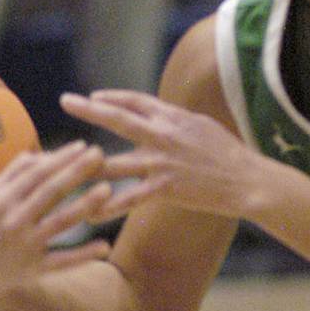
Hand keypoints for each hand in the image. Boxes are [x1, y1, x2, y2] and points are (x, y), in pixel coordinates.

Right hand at [0, 141, 147, 308]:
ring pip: (60, 222)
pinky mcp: (35, 268)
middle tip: (99, 154)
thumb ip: (12, 174)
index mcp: (2, 200)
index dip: (60, 158)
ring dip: (85, 205)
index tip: (82, 145)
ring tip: (107, 189)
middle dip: (76, 171)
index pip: (35, 173)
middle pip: (50, 191)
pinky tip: (104, 246)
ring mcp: (26, 245)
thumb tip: (41, 154)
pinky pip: (63, 261)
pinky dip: (83, 254)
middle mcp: (14, 220)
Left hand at [60, 89, 264, 218]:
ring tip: (60, 165)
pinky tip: (88, 213)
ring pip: (114, 162)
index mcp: (172, 117)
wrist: (249, 180)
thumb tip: (159, 113)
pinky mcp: (164, 187)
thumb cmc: (228, 154)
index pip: (134, 101)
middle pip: (117, 119)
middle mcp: (162, 135)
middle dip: (88, 110)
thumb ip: (175, 120)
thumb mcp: (201, 126)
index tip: (91, 97)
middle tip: (65, 101)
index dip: (111, 98)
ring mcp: (161, 161)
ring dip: (86, 165)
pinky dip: (108, 207)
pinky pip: (129, 198)